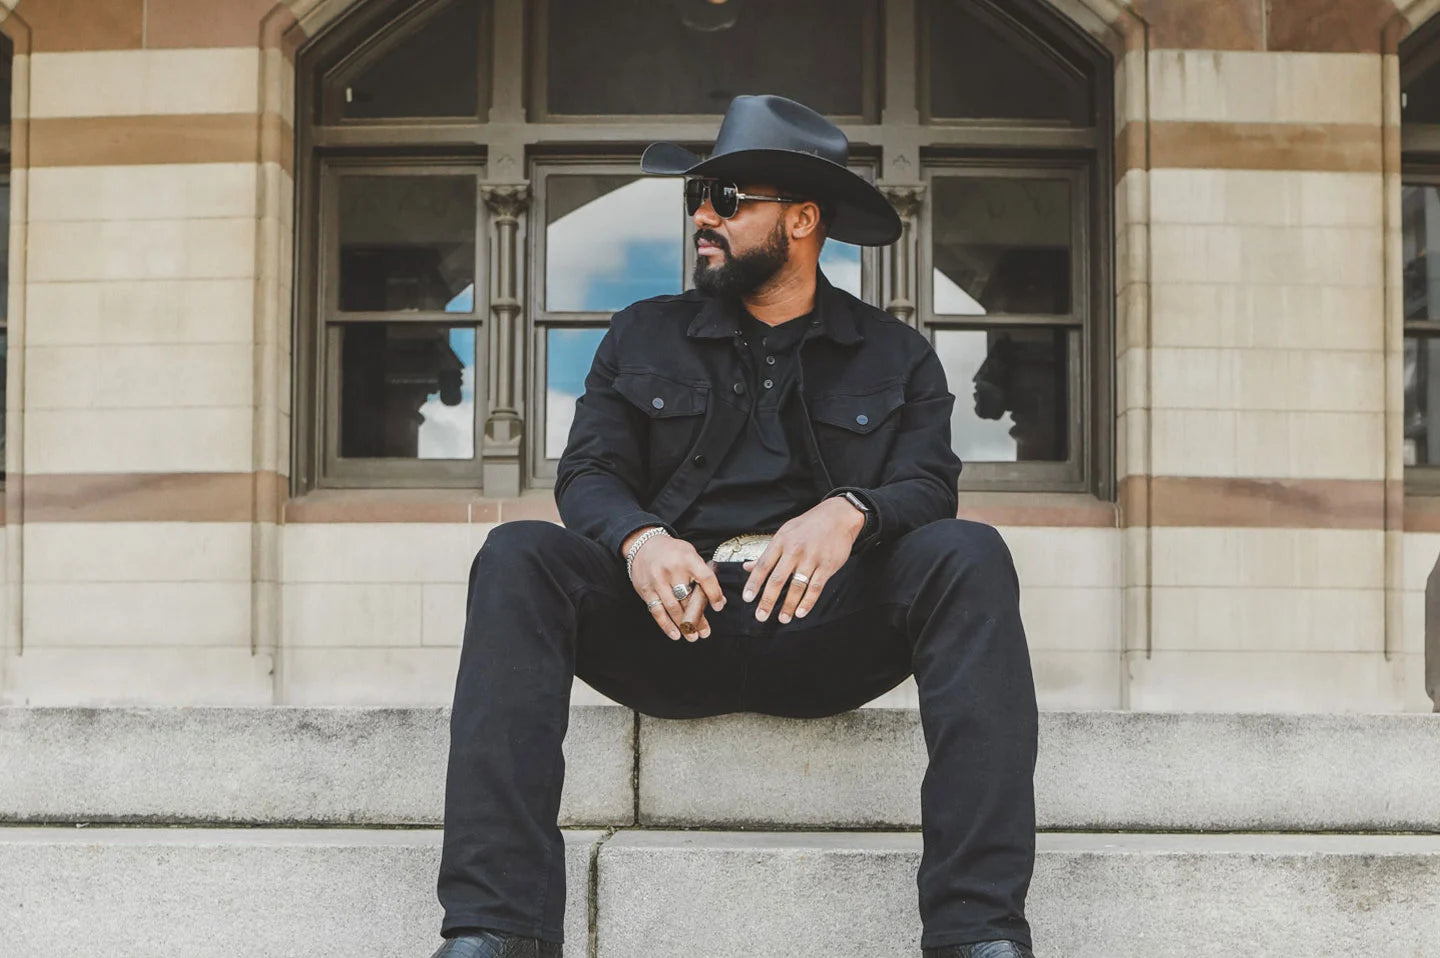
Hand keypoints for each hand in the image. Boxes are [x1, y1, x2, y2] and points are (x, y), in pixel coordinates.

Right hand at [623, 528, 724, 641]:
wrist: (643, 545)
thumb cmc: (672, 552)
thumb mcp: (690, 555)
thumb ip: (704, 574)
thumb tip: (719, 599)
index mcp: (687, 559)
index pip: (706, 579)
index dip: (714, 594)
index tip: (719, 606)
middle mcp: (672, 570)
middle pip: (689, 598)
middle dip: (698, 619)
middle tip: (706, 632)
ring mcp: (658, 581)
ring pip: (673, 608)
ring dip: (684, 625)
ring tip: (693, 636)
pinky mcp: (646, 590)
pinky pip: (657, 611)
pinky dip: (666, 625)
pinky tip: (675, 634)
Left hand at [741, 497, 864, 623]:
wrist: (837, 516)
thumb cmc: (807, 526)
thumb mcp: (784, 534)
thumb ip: (767, 553)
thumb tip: (747, 567)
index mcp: (781, 542)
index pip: (763, 565)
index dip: (754, 583)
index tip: (747, 598)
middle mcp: (794, 550)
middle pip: (777, 579)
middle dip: (767, 600)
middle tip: (760, 616)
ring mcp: (811, 558)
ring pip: (797, 586)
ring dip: (788, 605)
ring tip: (782, 619)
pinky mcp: (827, 566)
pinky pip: (815, 587)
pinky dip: (808, 602)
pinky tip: (800, 612)